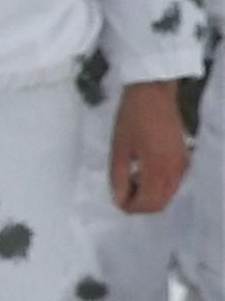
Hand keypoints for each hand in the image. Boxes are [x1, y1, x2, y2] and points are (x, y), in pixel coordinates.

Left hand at [111, 76, 191, 216]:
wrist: (154, 93)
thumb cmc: (132, 118)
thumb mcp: (119, 148)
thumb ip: (118, 177)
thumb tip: (118, 200)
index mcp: (159, 169)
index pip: (148, 203)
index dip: (130, 207)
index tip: (116, 199)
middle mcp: (176, 171)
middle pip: (160, 203)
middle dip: (139, 204)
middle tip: (121, 190)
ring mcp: (183, 165)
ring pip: (167, 194)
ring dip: (148, 195)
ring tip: (130, 178)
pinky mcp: (185, 158)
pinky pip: (173, 183)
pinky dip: (157, 185)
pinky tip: (142, 170)